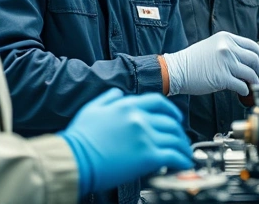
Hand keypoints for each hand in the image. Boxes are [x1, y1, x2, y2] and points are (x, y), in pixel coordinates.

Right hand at [59, 89, 192, 196]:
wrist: (74, 158)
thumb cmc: (79, 138)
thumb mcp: (91, 109)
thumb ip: (107, 99)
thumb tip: (118, 94)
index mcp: (128, 106)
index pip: (158, 103)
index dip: (171, 111)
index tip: (175, 118)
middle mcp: (140, 118)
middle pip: (170, 122)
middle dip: (179, 132)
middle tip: (181, 139)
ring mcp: (145, 137)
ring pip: (175, 138)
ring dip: (183, 147)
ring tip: (185, 154)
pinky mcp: (148, 156)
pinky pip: (174, 156)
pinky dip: (182, 160)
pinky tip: (184, 163)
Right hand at [163, 32, 258, 95]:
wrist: (177, 70)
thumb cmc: (193, 60)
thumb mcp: (213, 45)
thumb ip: (229, 48)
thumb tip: (246, 59)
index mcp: (226, 38)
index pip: (252, 45)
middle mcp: (228, 48)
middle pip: (254, 59)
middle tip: (258, 76)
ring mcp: (226, 62)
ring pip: (250, 73)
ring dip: (254, 81)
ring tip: (252, 84)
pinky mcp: (222, 77)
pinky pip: (241, 85)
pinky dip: (245, 90)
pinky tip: (243, 91)